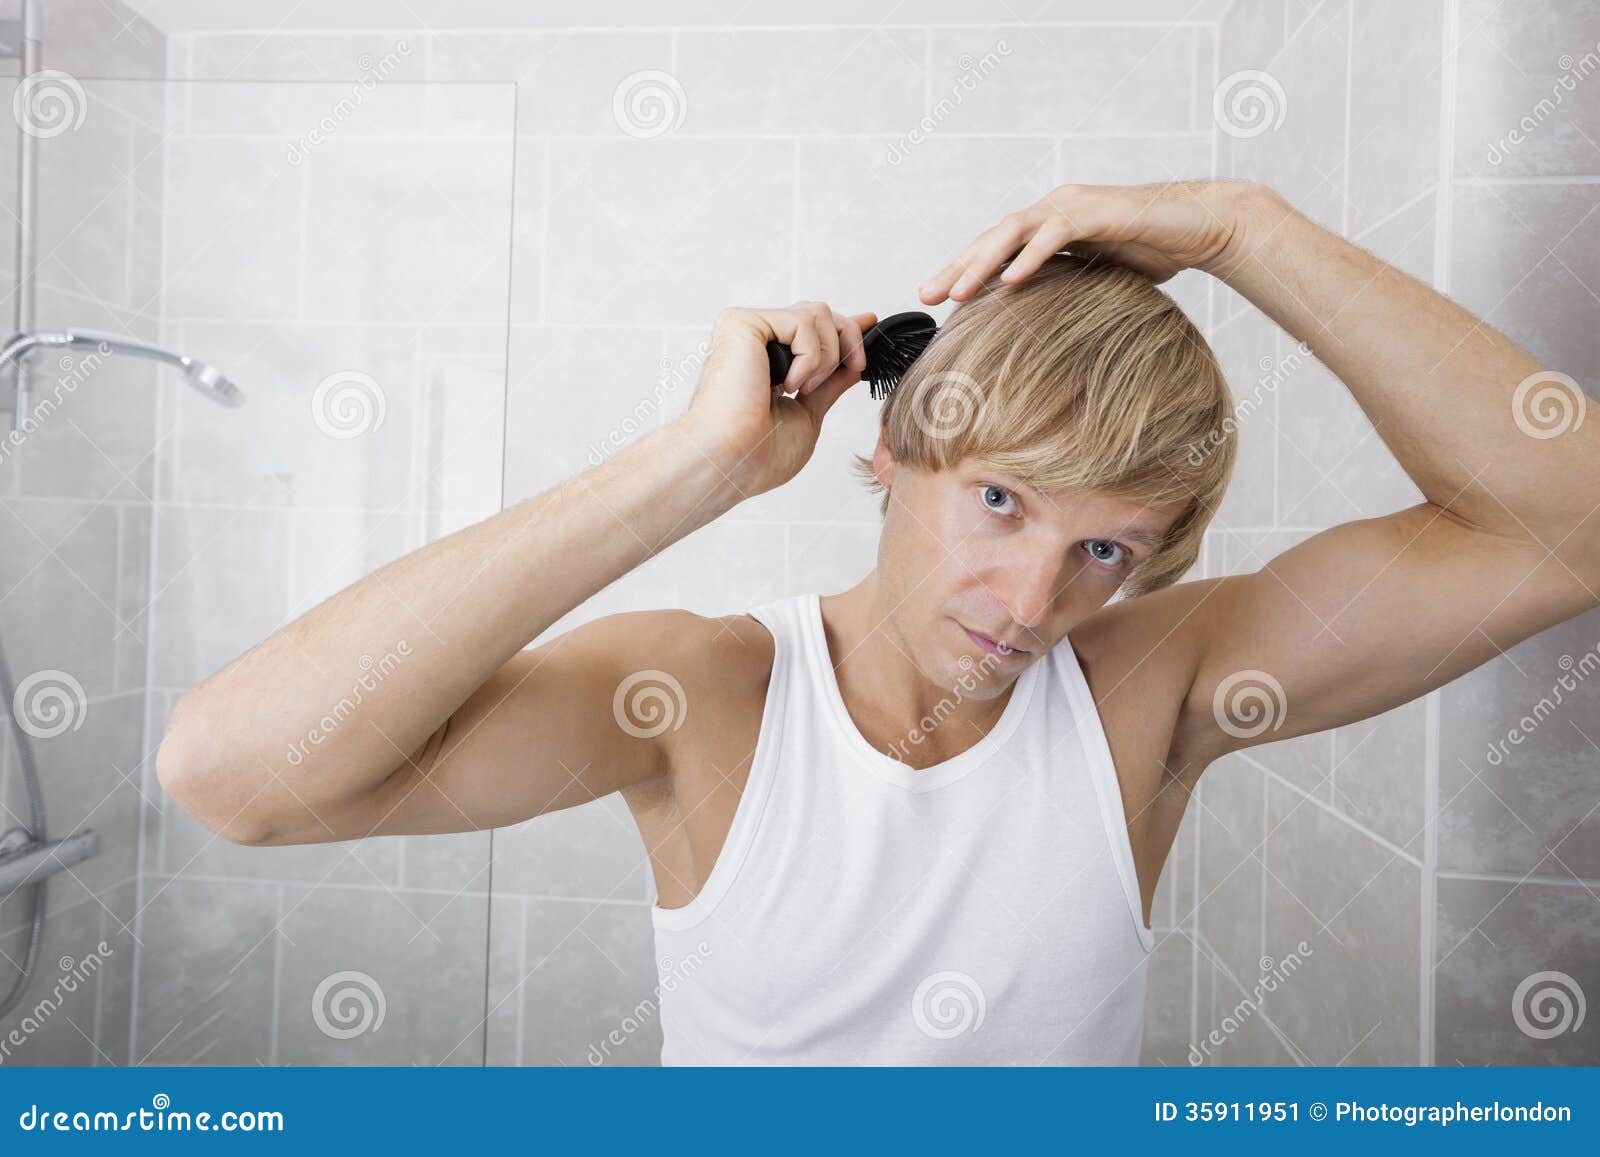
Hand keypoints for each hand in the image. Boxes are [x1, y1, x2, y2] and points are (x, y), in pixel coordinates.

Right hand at [680, 302, 876, 497]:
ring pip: (817, 313)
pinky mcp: (742, 323)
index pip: (810, 328)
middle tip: (854, 368)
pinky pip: (802, 321)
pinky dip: (809, 357)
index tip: (871, 322)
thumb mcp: (809, 413)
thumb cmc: (758, 454)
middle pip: (820, 313)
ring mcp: (746, 329)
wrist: (732, 462)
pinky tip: (788, 384)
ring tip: (803, 389)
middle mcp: (754, 340)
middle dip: (847, 340)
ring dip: (826, 357)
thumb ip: (829, 384)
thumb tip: (852, 363)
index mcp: (767, 360)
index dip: (844, 326)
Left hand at [918, 179, 1273, 302]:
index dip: (963, 271)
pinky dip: (1032, 255)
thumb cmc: (1153, 252)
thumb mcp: (1098, 277)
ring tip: (960, 291)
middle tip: (927, 294)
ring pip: (1015, 230)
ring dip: (984, 261)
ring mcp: (1074, 206)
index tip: (934, 299)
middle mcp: (1054, 209)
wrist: (1201, 225)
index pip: (995, 248)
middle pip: (993, 237)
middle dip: (958, 266)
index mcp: (1048, 225)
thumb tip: (1041, 328)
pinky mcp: (1099, 212)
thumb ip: (1065, 289)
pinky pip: (1058, 232)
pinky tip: (1013, 278)